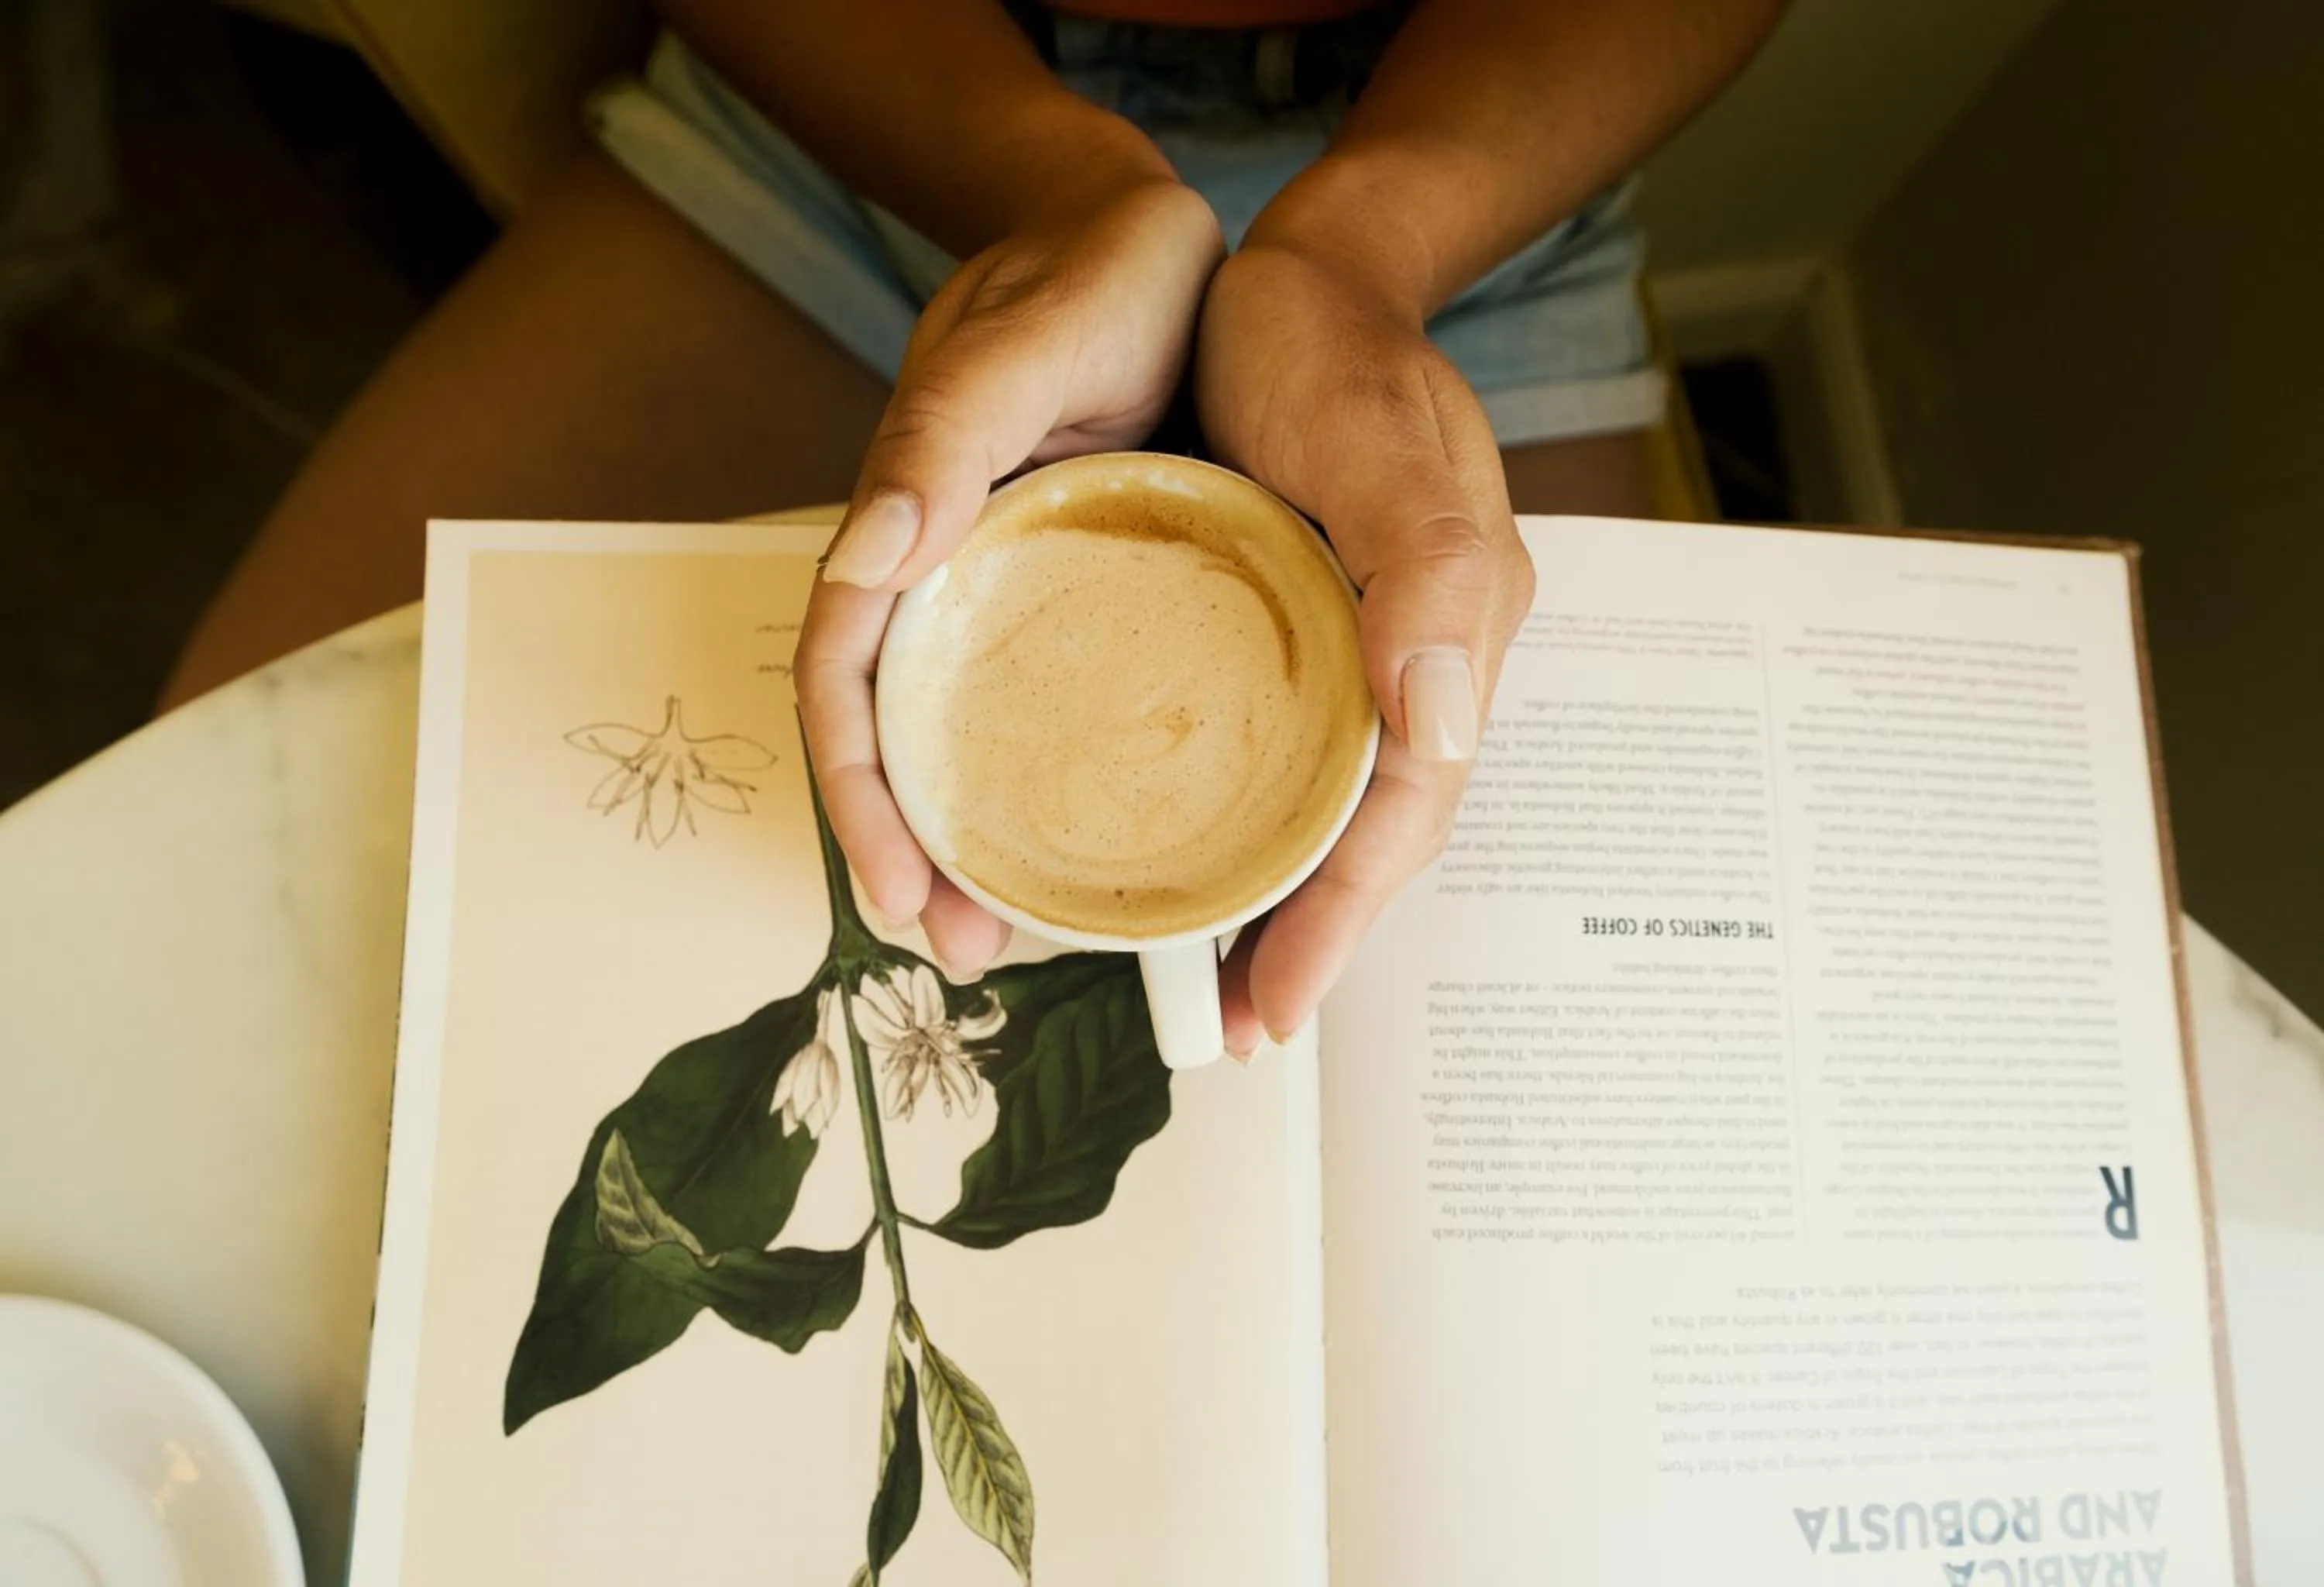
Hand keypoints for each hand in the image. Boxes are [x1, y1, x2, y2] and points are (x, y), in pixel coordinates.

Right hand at [797, 178, 1223, 973]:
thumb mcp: (1014, 348)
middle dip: (912, 852)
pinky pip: (1048, 705)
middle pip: (897, 735)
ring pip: (968, 736)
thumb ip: (941, 438)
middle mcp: (944, 574)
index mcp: (905, 526)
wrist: (1149, 238)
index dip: (861, 793)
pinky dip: (1055, 783)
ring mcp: (1009, 591)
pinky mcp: (1082, 595)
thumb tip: (866, 559)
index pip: (847, 681)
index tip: (899, 891)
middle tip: (965, 950)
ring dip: (976, 840)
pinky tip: (1102, 840)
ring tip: (1024, 934)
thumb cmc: (1083, 278)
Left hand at [1194, 236, 1535, 1052]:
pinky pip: (1289, 747)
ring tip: (1212, 981)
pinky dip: (1252, 816)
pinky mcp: (1309, 626)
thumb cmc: (1332, 343)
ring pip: (1331, 802)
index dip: (1343, 916)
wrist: (1305, 270)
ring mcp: (1366, 644)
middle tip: (1232, 1031)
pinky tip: (1197, 852)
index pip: (1405, 806)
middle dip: (1314, 937)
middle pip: (1373, 827)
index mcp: (1452, 629)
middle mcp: (1416, 654)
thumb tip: (1442, 724)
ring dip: (1281, 895)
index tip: (1271, 1005)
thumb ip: (1424, 569)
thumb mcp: (1376, 439)